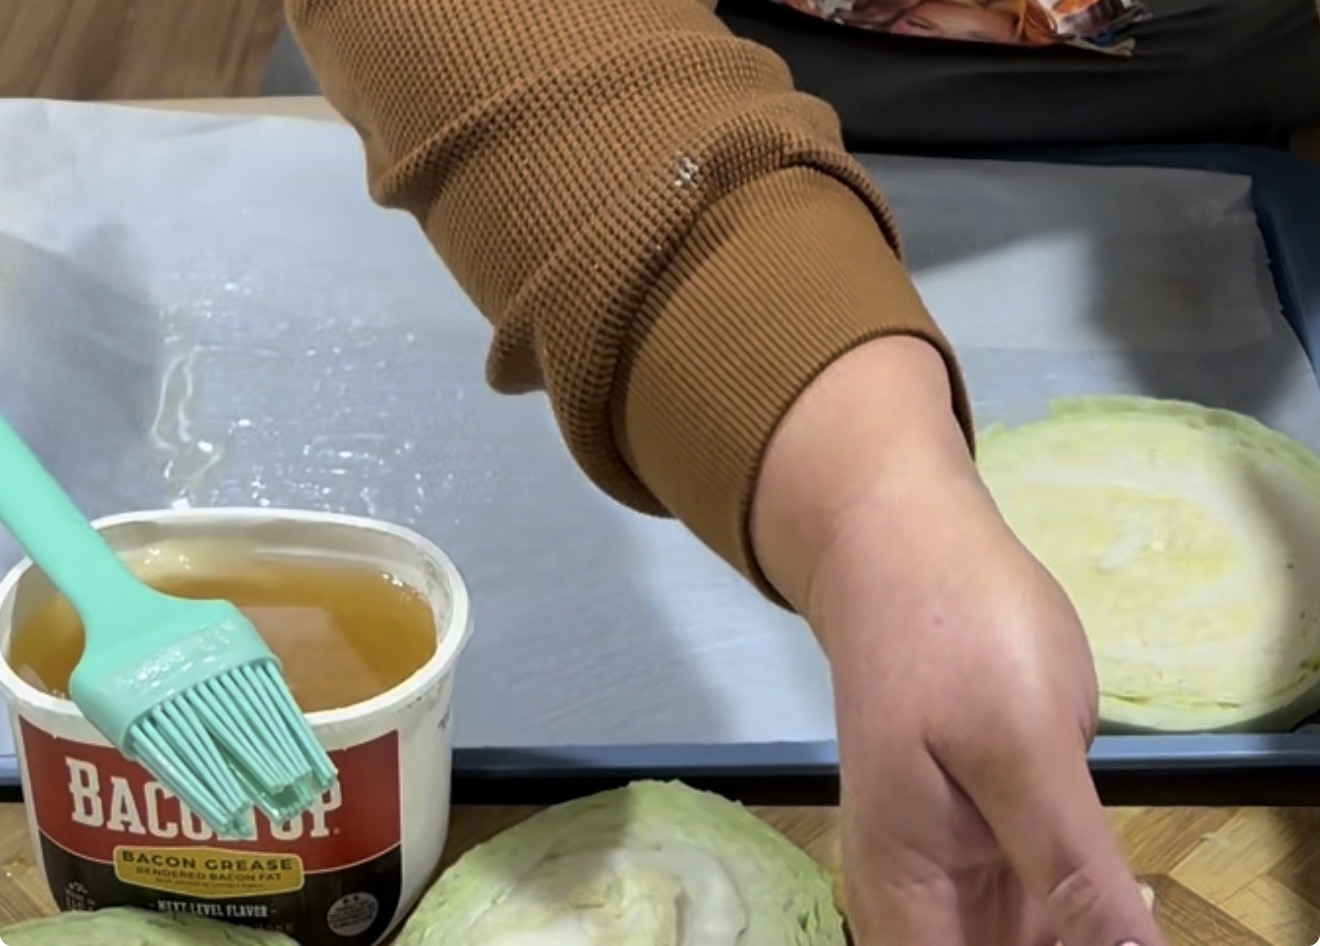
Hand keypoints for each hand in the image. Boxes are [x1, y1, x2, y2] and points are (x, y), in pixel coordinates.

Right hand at [813, 479, 1159, 945]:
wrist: (897, 541)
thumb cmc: (950, 628)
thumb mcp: (1022, 745)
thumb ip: (1073, 874)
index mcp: (906, 896)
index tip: (1097, 925)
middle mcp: (916, 900)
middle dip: (1072, 945)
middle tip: (1111, 897)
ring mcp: (949, 867)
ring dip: (1080, 934)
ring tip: (1116, 890)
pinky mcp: (982, 834)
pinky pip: (1035, 910)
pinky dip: (1082, 916)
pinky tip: (1123, 896)